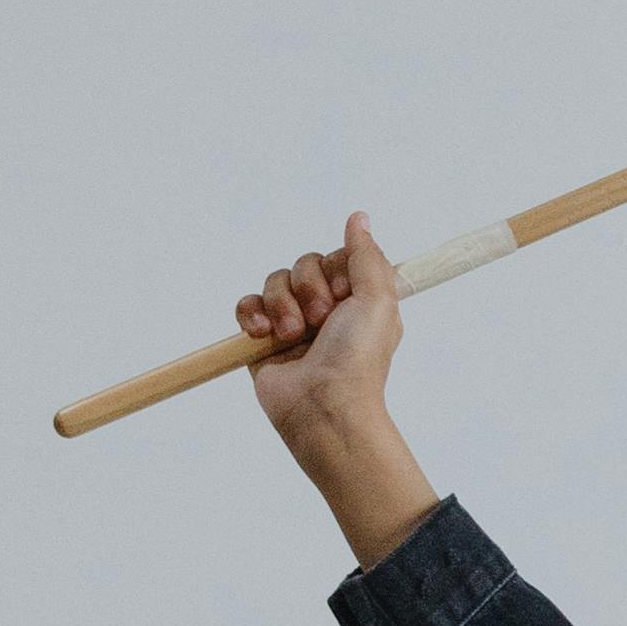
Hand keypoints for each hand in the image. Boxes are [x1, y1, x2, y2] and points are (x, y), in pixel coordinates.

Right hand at [234, 213, 437, 565]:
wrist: (324, 408)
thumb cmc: (358, 360)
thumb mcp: (379, 299)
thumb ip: (367, 255)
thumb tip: (358, 218)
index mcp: (356, 300)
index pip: (335, 258)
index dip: (335, 270)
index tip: (345, 295)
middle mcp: (325, 310)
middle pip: (303, 265)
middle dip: (308, 288)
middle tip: (321, 321)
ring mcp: (292, 325)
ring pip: (274, 282)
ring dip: (281, 304)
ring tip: (292, 335)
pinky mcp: (263, 342)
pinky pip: (247, 306)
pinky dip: (252, 315)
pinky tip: (262, 334)